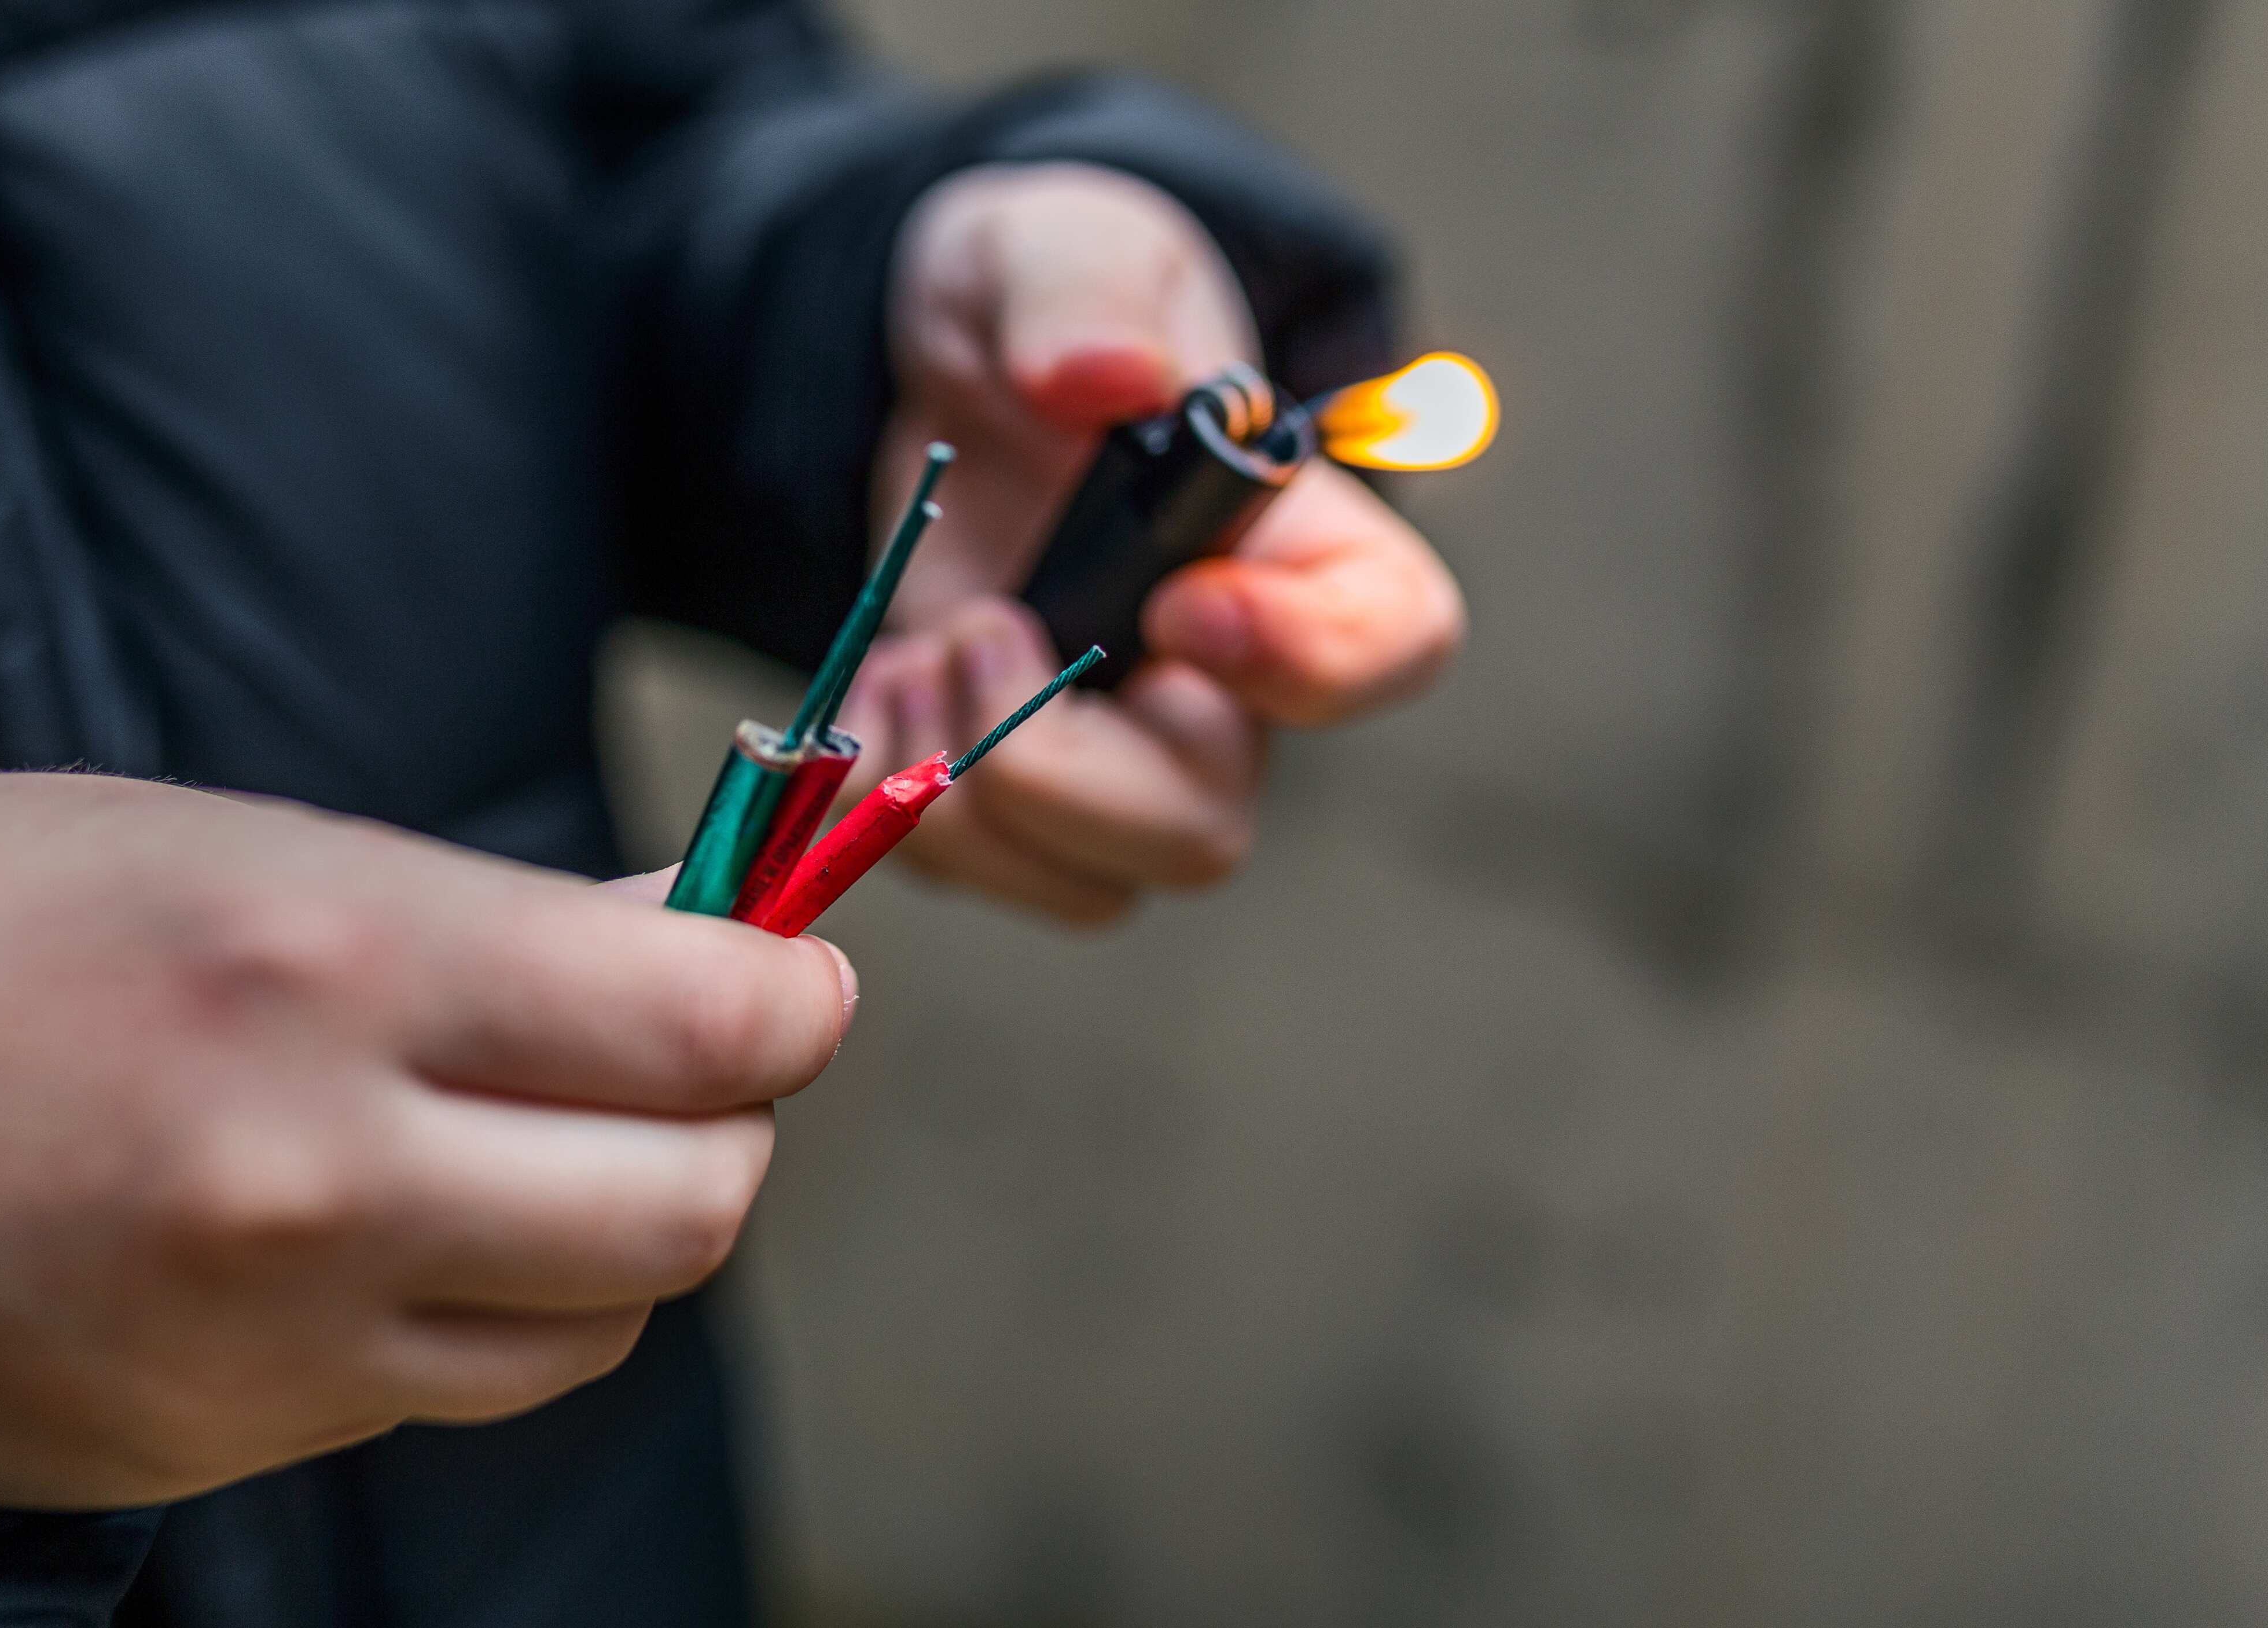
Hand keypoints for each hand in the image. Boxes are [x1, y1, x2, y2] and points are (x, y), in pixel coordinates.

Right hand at [0, 774, 853, 1507]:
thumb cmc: (2, 934)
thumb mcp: (250, 850)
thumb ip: (499, 920)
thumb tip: (709, 942)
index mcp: (335, 960)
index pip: (704, 1021)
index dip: (787, 997)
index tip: (782, 973)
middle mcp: (329, 1165)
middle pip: (695, 1200)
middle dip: (730, 1123)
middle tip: (689, 1059)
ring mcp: (286, 1328)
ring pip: (605, 1318)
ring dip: (627, 1231)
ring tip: (543, 1143)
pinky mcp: (244, 1430)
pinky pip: (473, 1384)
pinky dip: (506, 1313)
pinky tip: (425, 1230)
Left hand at [852, 162, 1465, 923]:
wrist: (938, 367)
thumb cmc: (1043, 298)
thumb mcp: (1058, 244)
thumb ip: (1085, 291)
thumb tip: (1099, 376)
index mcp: (1300, 544)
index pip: (1389, 646)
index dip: (1304, 661)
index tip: (1182, 607)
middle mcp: (1227, 681)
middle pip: (1203, 822)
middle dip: (1061, 769)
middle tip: (981, 628)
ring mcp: (1116, 752)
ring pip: (1088, 879)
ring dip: (962, 791)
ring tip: (917, 657)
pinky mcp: (1008, 786)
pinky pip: (973, 867)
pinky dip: (893, 801)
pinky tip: (879, 684)